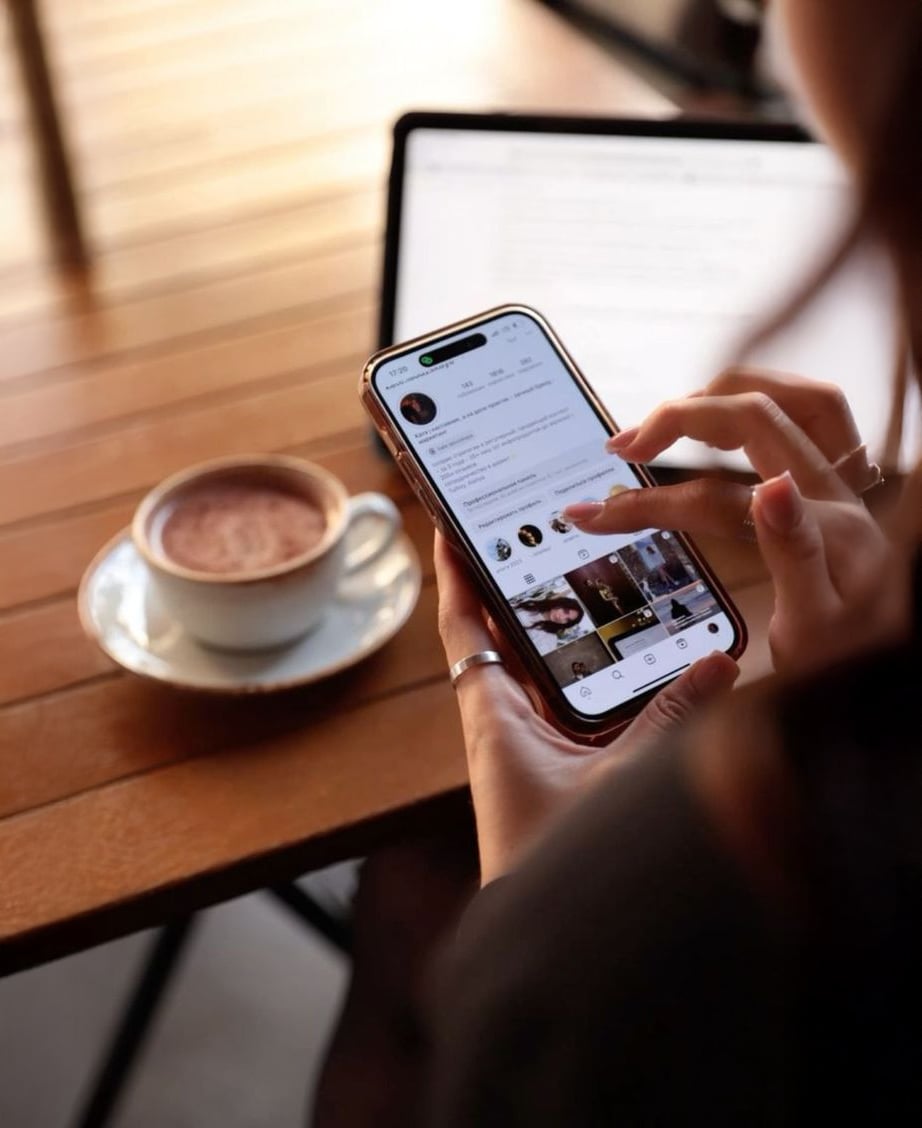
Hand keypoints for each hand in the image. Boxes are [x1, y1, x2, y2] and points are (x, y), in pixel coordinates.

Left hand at [435, 533, 739, 883]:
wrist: (553, 949)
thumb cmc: (561, 866)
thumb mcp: (622, 782)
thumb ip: (672, 722)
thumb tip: (719, 665)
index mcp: (492, 719)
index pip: (462, 627)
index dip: (454, 575)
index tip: (450, 526)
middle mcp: (500, 728)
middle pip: (498, 640)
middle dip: (514, 590)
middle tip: (540, 537)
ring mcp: (524, 752)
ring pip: (535, 674)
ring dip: (554, 634)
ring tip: (585, 581)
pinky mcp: (551, 776)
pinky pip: (563, 711)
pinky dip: (585, 682)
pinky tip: (624, 665)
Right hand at [562, 369, 904, 674]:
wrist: (888, 663)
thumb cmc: (847, 655)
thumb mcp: (816, 626)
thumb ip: (794, 553)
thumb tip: (770, 486)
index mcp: (823, 526)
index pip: (718, 498)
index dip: (651, 502)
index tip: (596, 515)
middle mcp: (834, 491)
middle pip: (752, 416)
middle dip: (678, 418)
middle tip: (622, 448)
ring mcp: (839, 482)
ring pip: (788, 397)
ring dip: (723, 392)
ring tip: (667, 416)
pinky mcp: (835, 487)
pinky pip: (810, 414)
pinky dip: (762, 399)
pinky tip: (730, 411)